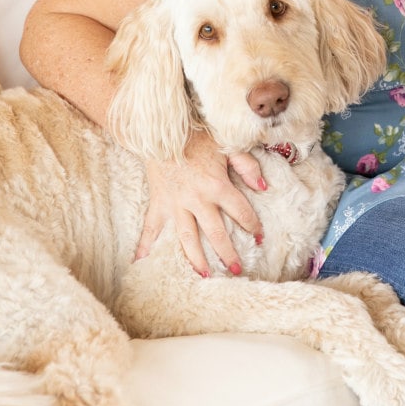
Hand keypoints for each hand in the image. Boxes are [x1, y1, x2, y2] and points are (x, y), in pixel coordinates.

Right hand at [135, 128, 265, 276]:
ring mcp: (175, 204)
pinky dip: (145, 245)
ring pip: (186, 237)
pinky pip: (152, 227)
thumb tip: (263, 186)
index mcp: (216, 185)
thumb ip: (246, 165)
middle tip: (237, 271)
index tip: (260, 237)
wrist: (161, 130)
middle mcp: (197, 199)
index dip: (252, 225)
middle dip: (228, 253)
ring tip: (204, 275)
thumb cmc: (196, 135)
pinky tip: (141, 263)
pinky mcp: (158, 202)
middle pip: (215, 232)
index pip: (240, 211)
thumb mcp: (226, 144)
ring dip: (195, 258)